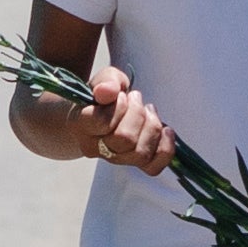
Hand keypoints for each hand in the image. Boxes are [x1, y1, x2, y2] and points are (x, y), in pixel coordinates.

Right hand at [66, 57, 178, 176]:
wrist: (101, 113)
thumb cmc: (103, 96)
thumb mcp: (105, 79)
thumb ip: (107, 81)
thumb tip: (108, 91)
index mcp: (81, 125)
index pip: (102, 122)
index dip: (119, 106)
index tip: (121, 95)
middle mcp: (95, 148)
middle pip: (125, 139)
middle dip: (138, 114)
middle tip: (136, 99)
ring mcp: (115, 159)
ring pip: (140, 153)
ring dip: (152, 127)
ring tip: (148, 111)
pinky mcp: (134, 164)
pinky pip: (153, 167)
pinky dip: (165, 149)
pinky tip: (166, 130)